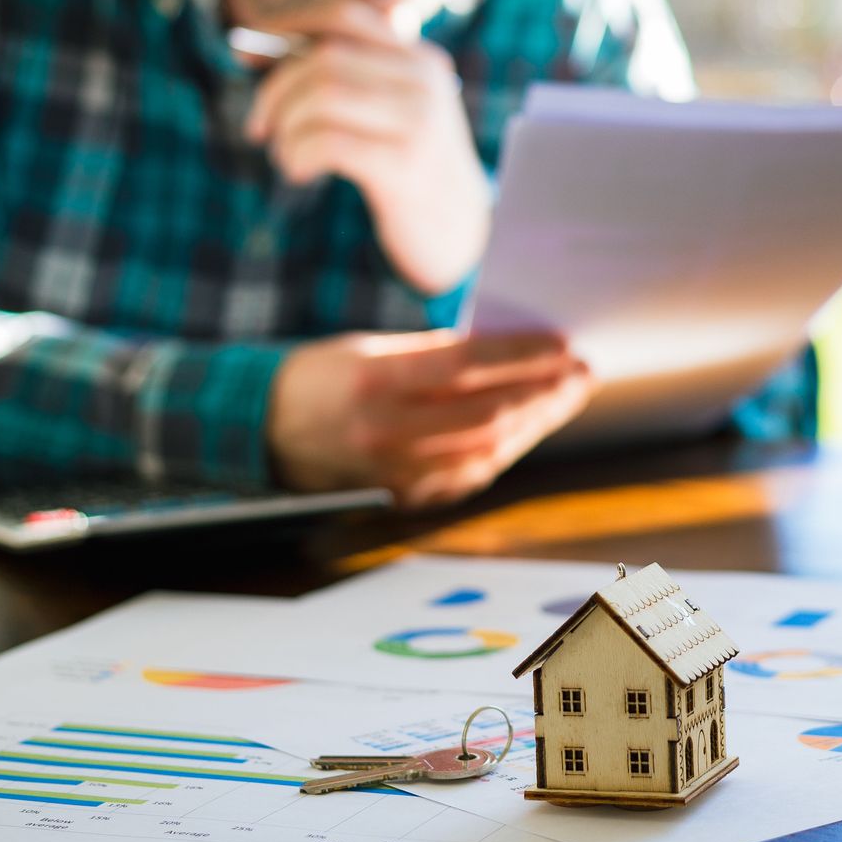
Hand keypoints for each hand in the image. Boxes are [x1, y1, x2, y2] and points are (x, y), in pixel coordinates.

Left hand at [244, 1, 489, 297]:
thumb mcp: (394, 110)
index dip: (288, 27)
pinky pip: (326, 142)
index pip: (344, 16)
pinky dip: (297, 155)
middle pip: (324, 58)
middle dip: (276, 91)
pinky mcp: (403, 164)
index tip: (246, 54)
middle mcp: (424, 82)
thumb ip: (351, 74)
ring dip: (286, 128)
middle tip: (260, 127)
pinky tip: (300, 171)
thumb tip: (260, 44)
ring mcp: (419, 121)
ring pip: (322, 96)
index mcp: (421, 60)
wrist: (460, 232)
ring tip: (286, 155)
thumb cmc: (410, 169)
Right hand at [266, 330, 592, 509]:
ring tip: (567, 396)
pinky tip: (528, 428)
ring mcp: (395, 472)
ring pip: (486, 452)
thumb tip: (506, 350)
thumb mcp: (371, 347)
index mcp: (375, 383)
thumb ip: (436, 352)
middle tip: (582, 373)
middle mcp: (386, 433)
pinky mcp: (402, 496)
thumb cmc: (319, 377)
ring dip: (535, 424)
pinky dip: (504, 451)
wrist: (259, 431)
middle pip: (487, 416)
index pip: (467, 368)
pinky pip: (468, 476)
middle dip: (544, 394)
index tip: (563, 345)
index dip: (523, 357)